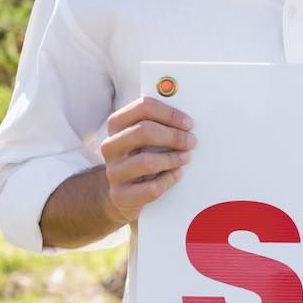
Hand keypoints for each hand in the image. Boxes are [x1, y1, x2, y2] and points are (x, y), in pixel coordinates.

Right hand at [99, 97, 195, 224]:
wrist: (125, 194)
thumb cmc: (143, 157)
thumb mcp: (146, 138)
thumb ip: (160, 124)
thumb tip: (186, 120)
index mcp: (117, 124)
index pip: (143, 107)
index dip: (169, 114)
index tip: (188, 123)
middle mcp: (111, 146)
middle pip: (144, 131)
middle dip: (173, 136)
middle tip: (191, 141)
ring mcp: (113, 171)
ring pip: (147, 161)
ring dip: (173, 159)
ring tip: (185, 158)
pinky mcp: (120, 195)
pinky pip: (150, 188)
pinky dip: (168, 180)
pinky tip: (176, 175)